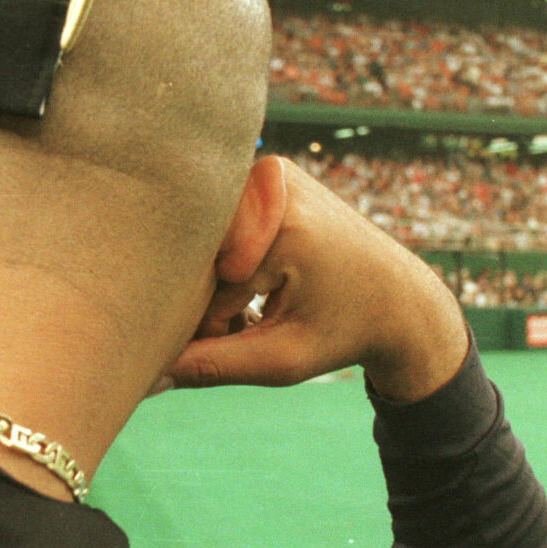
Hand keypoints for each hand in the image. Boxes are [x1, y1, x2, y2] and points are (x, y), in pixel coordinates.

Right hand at [165, 157, 468, 402]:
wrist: (400, 298)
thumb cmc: (345, 333)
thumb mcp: (282, 361)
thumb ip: (212, 366)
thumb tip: (146, 376)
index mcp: (284, 226)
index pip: (203, 287)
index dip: (208, 330)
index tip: (237, 343)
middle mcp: (272, 182)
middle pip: (198, 254)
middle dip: (207, 301)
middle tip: (249, 323)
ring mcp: (268, 171)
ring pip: (205, 241)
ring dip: (215, 283)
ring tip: (257, 307)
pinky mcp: (264, 175)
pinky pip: (221, 226)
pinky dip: (227, 262)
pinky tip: (255, 286)